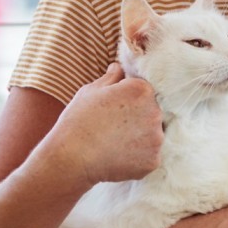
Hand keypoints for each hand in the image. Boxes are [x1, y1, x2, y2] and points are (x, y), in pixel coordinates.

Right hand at [53, 64, 162, 187]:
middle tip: (113, 128)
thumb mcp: (90, 92)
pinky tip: (118, 156)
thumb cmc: (77, 121)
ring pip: (153, 135)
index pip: (144, 91)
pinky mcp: (153, 161)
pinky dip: (137, 157)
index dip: (127, 100)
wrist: (70, 158)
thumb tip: (119, 67)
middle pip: (152, 112)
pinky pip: (149, 156)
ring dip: (139, 138)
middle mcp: (155, 112)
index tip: (113, 109)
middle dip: (137, 118)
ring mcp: (156, 138)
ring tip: (114, 143)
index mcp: (141, 90)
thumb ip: (111, 78)